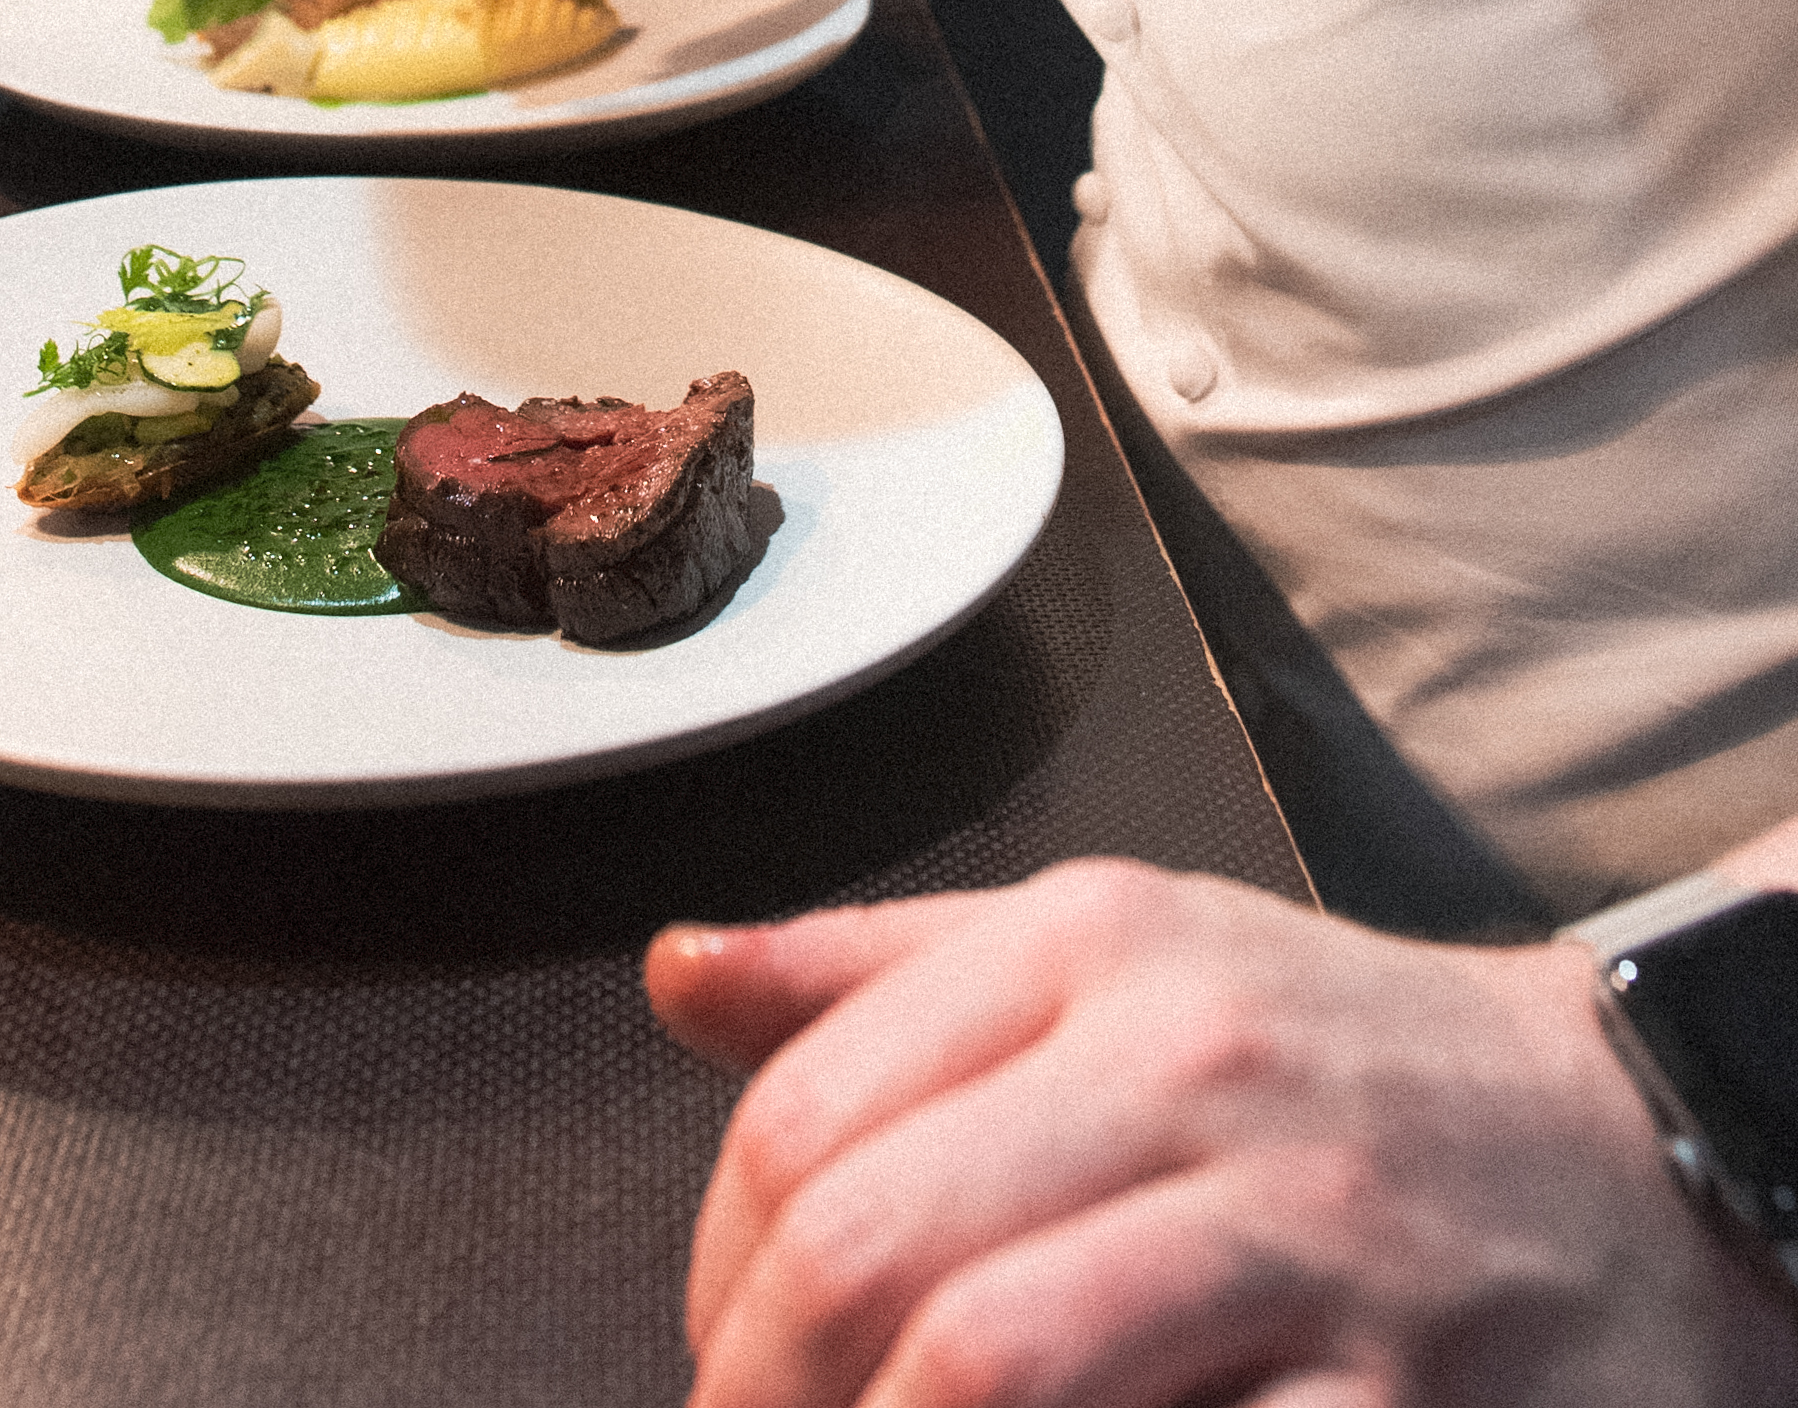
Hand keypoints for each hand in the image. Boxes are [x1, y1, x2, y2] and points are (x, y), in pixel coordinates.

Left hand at [646, 865, 1797, 1406]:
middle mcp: (1186, 1063)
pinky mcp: (1388, 1396)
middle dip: (762, 1402)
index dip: (716, 1279)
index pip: (801, 1116)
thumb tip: (679, 977)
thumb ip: (884, 973)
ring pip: (986, 1368)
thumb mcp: (1118, 957)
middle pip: (864, 1252)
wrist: (1631, 1148)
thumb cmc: (1338, 1065)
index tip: (722, 1360)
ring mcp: (1297, 1233)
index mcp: (1095, 948)